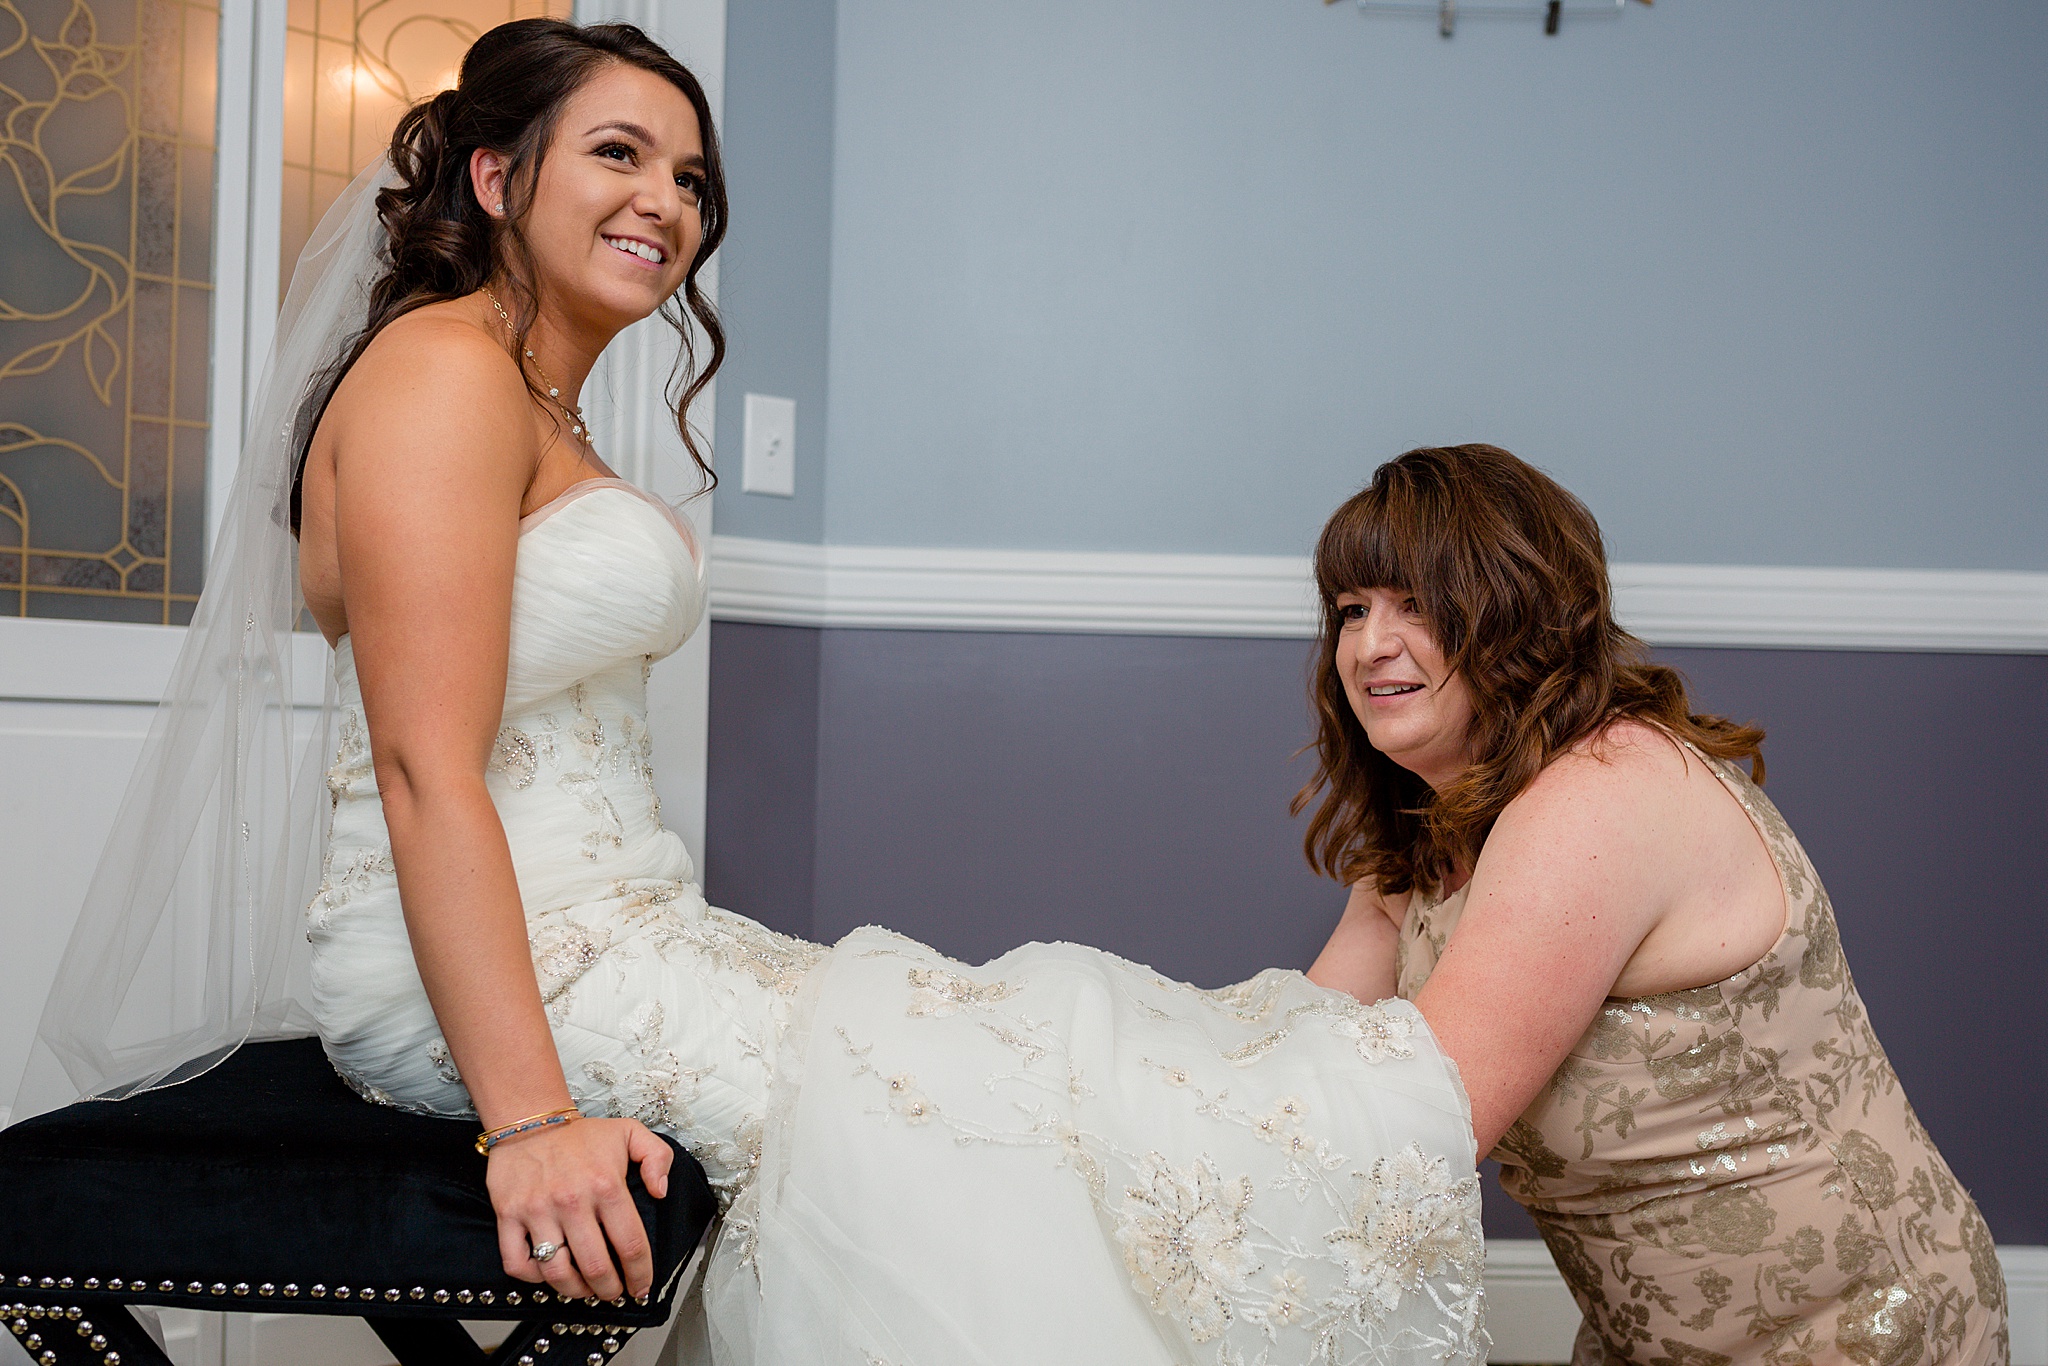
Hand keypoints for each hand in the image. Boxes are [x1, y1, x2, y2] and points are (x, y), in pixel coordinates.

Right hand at [487, 1116, 673, 1300]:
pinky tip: (549, 1276)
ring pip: (557, 1272)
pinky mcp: (508, 1215)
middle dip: (610, 1290)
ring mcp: (538, 1210)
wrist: (530, 1118)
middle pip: (596, 1267)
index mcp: (606, 1185)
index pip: (630, 1245)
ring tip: (585, 1290)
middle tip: (614, 1293)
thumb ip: (657, 1158)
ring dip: (576, 1291)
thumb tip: (660, 1192)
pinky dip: (534, 1279)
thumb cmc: (579, 1134)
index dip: (640, 1274)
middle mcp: (573, 1201)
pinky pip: (517, 1262)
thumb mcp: (631, 1133)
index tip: (641, 1287)